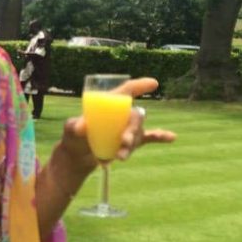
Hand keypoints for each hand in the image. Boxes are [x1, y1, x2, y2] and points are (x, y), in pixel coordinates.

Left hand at [57, 77, 176, 168]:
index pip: (125, 91)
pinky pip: (149, 138)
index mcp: (107, 106)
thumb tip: (81, 127)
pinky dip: (159, 137)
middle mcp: (120, 115)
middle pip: (134, 117)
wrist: (77, 158)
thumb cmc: (73, 139)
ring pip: (137, 133)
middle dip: (132, 130)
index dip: (139, 86)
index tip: (153, 84)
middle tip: (124, 142)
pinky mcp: (129, 142)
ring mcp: (126, 128)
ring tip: (120, 157)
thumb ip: (74, 127)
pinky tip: (171, 137)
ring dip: (132, 145)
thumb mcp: (70, 131)